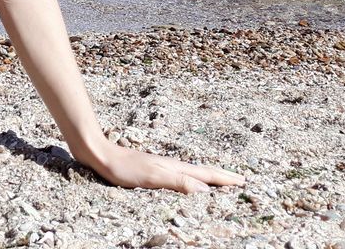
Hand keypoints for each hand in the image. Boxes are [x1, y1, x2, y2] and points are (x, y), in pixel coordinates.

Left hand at [83, 141, 245, 192]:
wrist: (100, 154)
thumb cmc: (124, 167)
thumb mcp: (152, 177)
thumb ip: (178, 182)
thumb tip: (206, 191)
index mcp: (175, 168)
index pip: (206, 175)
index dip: (225, 180)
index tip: (244, 182)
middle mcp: (172, 166)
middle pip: (203, 172)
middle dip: (222, 176)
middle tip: (241, 180)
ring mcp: (162, 167)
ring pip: (193, 172)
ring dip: (209, 176)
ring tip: (221, 180)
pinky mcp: (153, 170)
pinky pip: (181, 175)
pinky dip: (193, 178)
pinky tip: (188, 179)